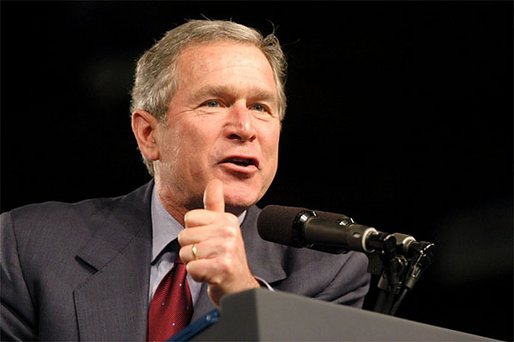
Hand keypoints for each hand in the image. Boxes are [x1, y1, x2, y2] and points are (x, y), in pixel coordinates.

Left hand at [178, 179, 259, 306]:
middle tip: (209, 257)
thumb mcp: (223, 228)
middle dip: (191, 251)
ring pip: (186, 253)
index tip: (208, 242)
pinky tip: (210, 276)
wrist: (239, 287)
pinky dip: (197, 276)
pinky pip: (191, 268)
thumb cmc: (226, 257)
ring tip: (210, 266)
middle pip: (184, 236)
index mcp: (227, 219)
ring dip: (194, 264)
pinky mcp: (222, 267)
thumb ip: (215, 205)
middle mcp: (229, 231)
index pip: (189, 218)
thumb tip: (214, 181)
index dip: (193, 233)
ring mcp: (227, 249)